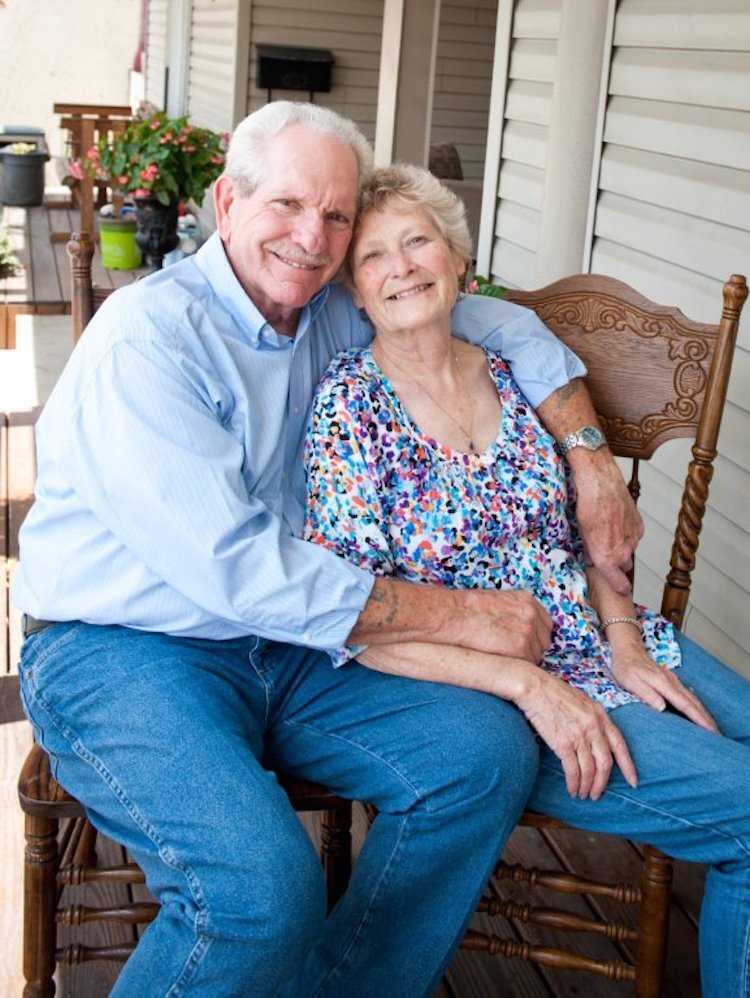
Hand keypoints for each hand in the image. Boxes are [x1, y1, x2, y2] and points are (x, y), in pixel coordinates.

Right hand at [458, 589, 552, 663]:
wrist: (455, 615)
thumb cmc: (467, 609)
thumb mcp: (497, 600)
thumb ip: (514, 612)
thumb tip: (516, 626)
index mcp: (526, 601)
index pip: (545, 624)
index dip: (535, 636)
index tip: (524, 642)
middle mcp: (531, 615)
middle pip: (543, 642)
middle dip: (532, 649)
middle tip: (511, 653)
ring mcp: (528, 632)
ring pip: (536, 656)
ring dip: (523, 660)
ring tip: (502, 657)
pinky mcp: (520, 649)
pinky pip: (527, 666)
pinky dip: (516, 667)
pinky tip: (501, 662)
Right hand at [516, 672, 637, 798]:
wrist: (534, 687)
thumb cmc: (553, 692)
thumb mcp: (582, 701)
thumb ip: (592, 719)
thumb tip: (596, 736)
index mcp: (600, 716)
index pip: (620, 746)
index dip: (628, 766)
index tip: (633, 782)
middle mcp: (594, 727)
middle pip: (605, 763)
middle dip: (602, 783)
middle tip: (597, 794)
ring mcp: (579, 736)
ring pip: (589, 770)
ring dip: (587, 786)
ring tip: (583, 794)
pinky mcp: (563, 744)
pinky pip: (573, 770)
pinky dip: (574, 783)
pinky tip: (572, 789)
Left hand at [572, 453, 643, 593]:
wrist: (601, 483)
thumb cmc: (588, 506)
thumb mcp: (581, 533)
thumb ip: (589, 550)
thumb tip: (591, 558)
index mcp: (606, 557)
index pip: (618, 582)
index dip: (619, 587)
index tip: (621, 589)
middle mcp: (622, 551)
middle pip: (624, 566)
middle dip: (616, 563)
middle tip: (604, 553)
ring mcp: (633, 538)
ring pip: (629, 549)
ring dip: (621, 546)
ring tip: (608, 531)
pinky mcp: (639, 526)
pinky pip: (634, 536)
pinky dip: (627, 533)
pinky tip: (616, 523)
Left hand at [610, 641, 718, 731]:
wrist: (628, 649)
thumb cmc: (626, 666)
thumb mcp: (631, 681)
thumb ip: (646, 694)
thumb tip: (662, 707)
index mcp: (663, 683)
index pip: (685, 704)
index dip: (698, 718)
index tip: (709, 730)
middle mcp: (672, 682)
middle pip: (694, 702)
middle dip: (706, 718)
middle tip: (717, 734)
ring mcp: (673, 681)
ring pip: (692, 698)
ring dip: (703, 712)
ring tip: (711, 726)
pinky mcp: (671, 681)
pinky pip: (687, 695)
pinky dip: (696, 705)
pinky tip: (698, 712)